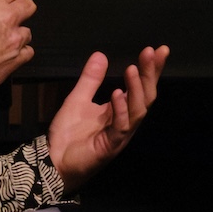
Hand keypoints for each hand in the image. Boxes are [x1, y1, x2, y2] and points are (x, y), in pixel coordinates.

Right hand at [0, 0, 35, 97]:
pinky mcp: (18, 58)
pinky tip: (9, 55)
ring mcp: (15, 39)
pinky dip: (21, 53)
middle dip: (22, 9)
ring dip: (18, 35)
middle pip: (29, 5)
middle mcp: (6, 18)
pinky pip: (29, 51)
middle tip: (11, 17)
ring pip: (28, 31)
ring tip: (3, 42)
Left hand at [49, 45, 168, 185]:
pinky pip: (121, 126)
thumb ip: (90, 80)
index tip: (159, 49)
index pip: (141, 87)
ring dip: (137, 89)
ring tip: (133, 69)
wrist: (53, 162)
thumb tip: (100, 54)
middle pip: (145, 96)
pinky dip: (121, 109)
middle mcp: (126, 121)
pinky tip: (118, 93)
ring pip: (138, 110)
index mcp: (121, 110)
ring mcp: (120, 134)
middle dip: (150, 74)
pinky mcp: (111, 145)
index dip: (151, 70)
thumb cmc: (68, 135)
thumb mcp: (78, 100)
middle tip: (152, 53)